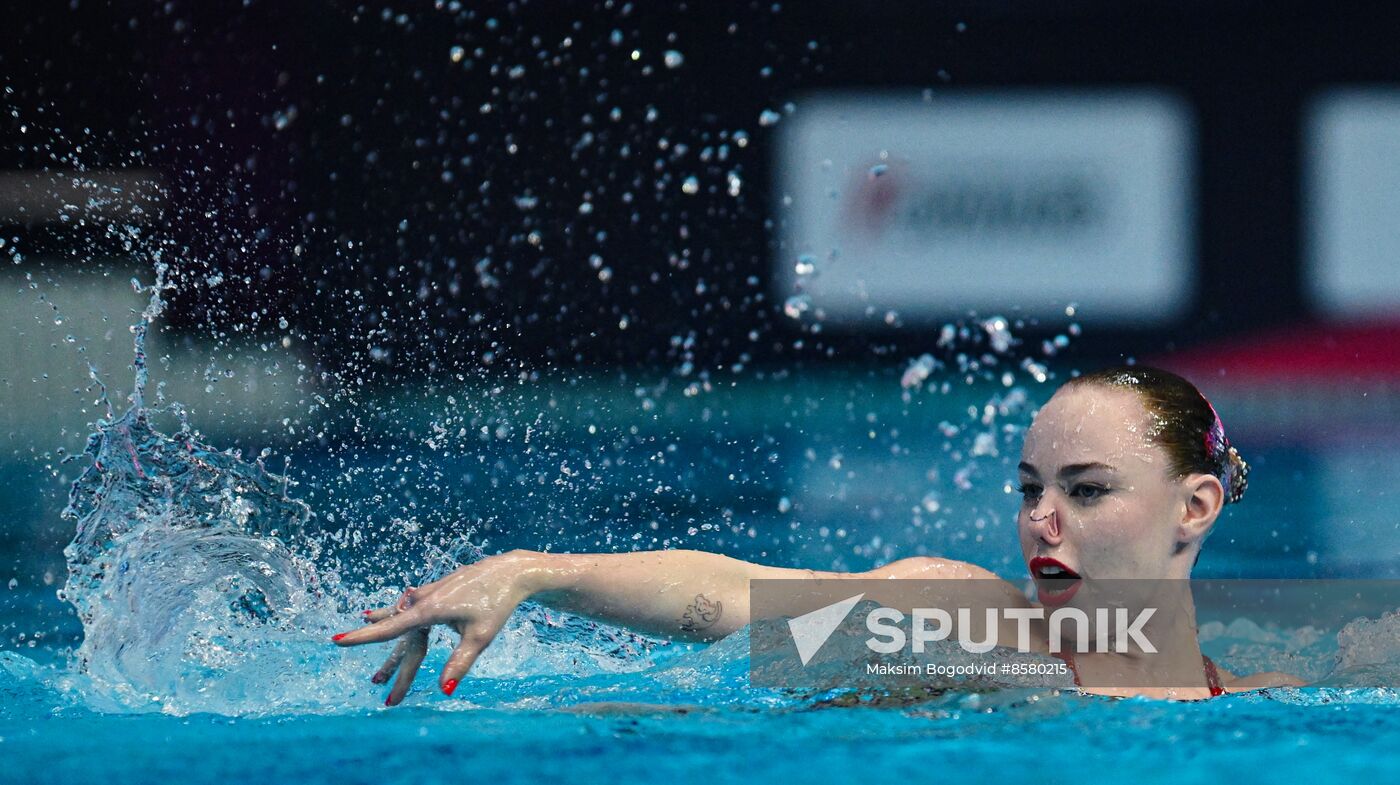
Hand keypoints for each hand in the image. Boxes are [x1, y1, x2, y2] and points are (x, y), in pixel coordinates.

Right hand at [331, 549, 535, 704]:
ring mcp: (432, 590)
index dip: (362, 638)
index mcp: (429, 610)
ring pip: (402, 607)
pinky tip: (400, 601)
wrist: (509, 571)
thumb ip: (459, 663)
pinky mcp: (441, 586)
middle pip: (393, 622)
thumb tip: (443, 691)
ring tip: (365, 617)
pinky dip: (403, 604)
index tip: (337, 641)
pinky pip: (414, 599)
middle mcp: (424, 598)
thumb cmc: (497, 605)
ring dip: (385, 616)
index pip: (390, 629)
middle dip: (373, 636)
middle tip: (345, 647)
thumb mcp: (480, 638)